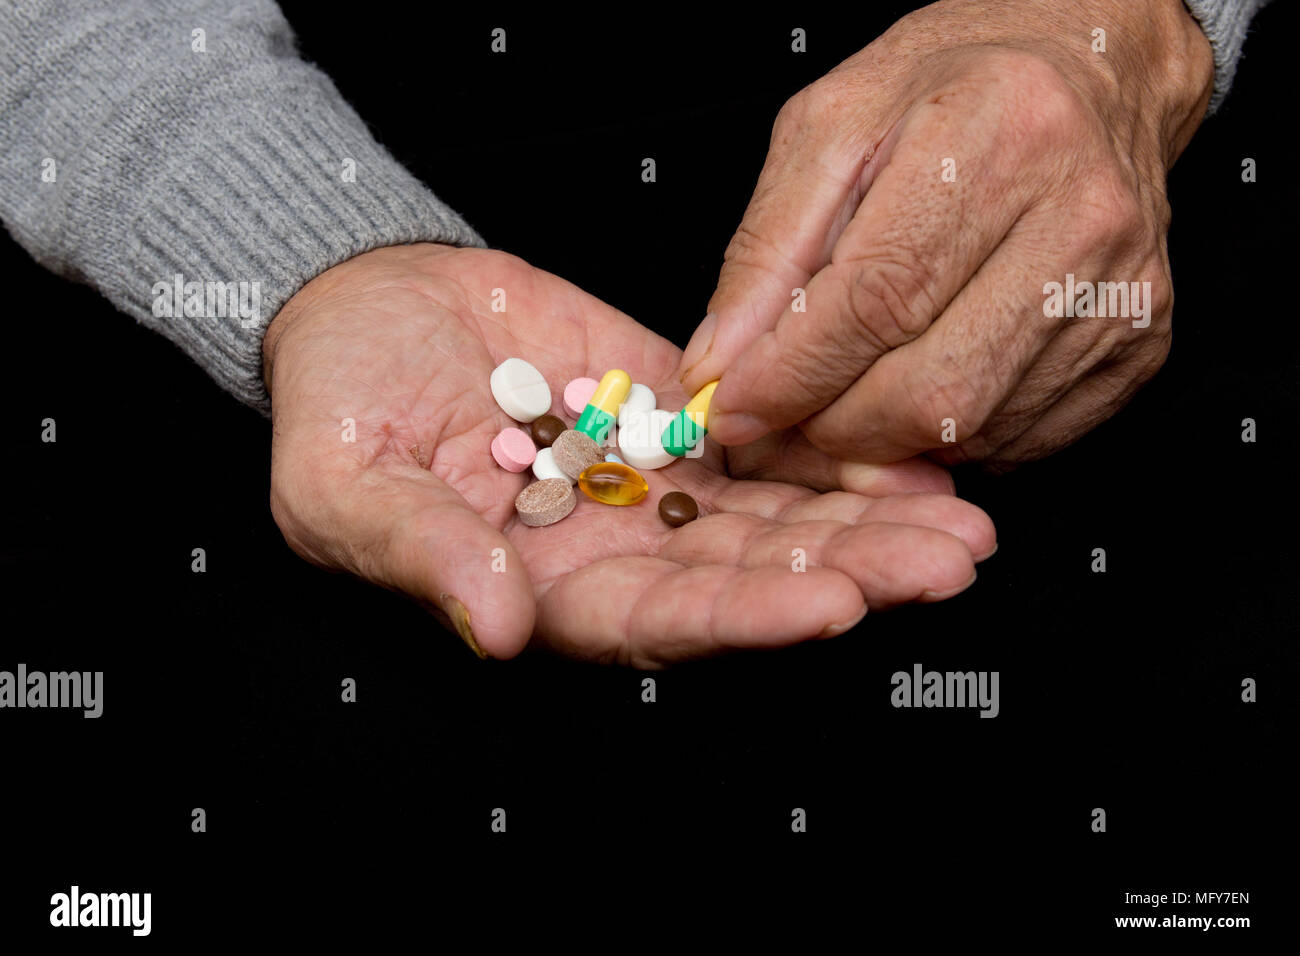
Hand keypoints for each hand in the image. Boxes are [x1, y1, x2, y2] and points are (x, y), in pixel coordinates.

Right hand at [263, 243, 994, 666]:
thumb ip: (422, 555)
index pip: (655, 622)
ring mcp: (650, 481)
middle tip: (947, 565)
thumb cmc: (334, 403)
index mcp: (539, 589)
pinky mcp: (673, 412)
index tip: (832, 604)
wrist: (366, 307)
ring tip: (960, 523)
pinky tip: (907, 454)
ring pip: (773, 515)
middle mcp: (612, 547)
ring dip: (866, 521)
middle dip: (849, 574)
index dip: (744, 618)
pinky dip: (833, 450)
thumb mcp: (343, 486)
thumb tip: (496, 630)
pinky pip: (764, 439)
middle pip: (744, 578)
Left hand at [680, 0, 1213, 468]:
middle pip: (930, 387)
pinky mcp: (1138, 347)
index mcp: (998, 135)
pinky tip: (922, 382)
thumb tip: (718, 364)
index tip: (734, 410)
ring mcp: (1121, 292)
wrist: (1092, 72)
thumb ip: (763, 251)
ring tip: (848, 394)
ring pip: (971, 426)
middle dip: (832, 425)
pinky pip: (1018, 440)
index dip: (792, 375)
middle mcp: (1080, 216)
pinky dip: (947, 436)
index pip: (877, 298)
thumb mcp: (829, 131)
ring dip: (884, 439)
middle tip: (787, 413)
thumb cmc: (954, 89)